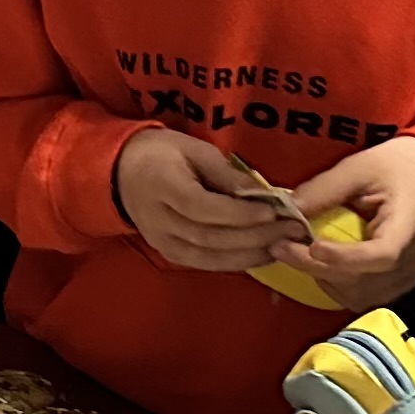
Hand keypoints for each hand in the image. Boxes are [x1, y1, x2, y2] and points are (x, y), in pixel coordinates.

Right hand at [113, 126, 303, 275]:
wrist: (122, 174)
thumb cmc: (163, 153)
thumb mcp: (195, 150)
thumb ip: (227, 174)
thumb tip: (265, 194)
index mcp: (162, 186)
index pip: (203, 208)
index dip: (239, 214)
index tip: (273, 212)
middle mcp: (159, 221)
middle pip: (210, 237)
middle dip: (256, 236)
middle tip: (292, 230)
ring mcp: (162, 242)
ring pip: (210, 257)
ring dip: (251, 254)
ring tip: (284, 245)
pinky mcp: (170, 255)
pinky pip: (206, 264)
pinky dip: (236, 262)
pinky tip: (262, 255)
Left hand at [287, 137, 414, 310]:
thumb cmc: (398, 166)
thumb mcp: (360, 166)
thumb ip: (325, 189)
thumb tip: (288, 209)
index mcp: (408, 226)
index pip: (381, 255)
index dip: (345, 258)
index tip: (313, 246)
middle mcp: (411, 259)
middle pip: (363, 280)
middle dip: (315, 267)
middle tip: (280, 246)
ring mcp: (406, 276)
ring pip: (359, 295)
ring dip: (324, 278)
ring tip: (297, 254)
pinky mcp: (396, 282)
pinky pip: (363, 296)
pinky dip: (336, 285)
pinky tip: (320, 264)